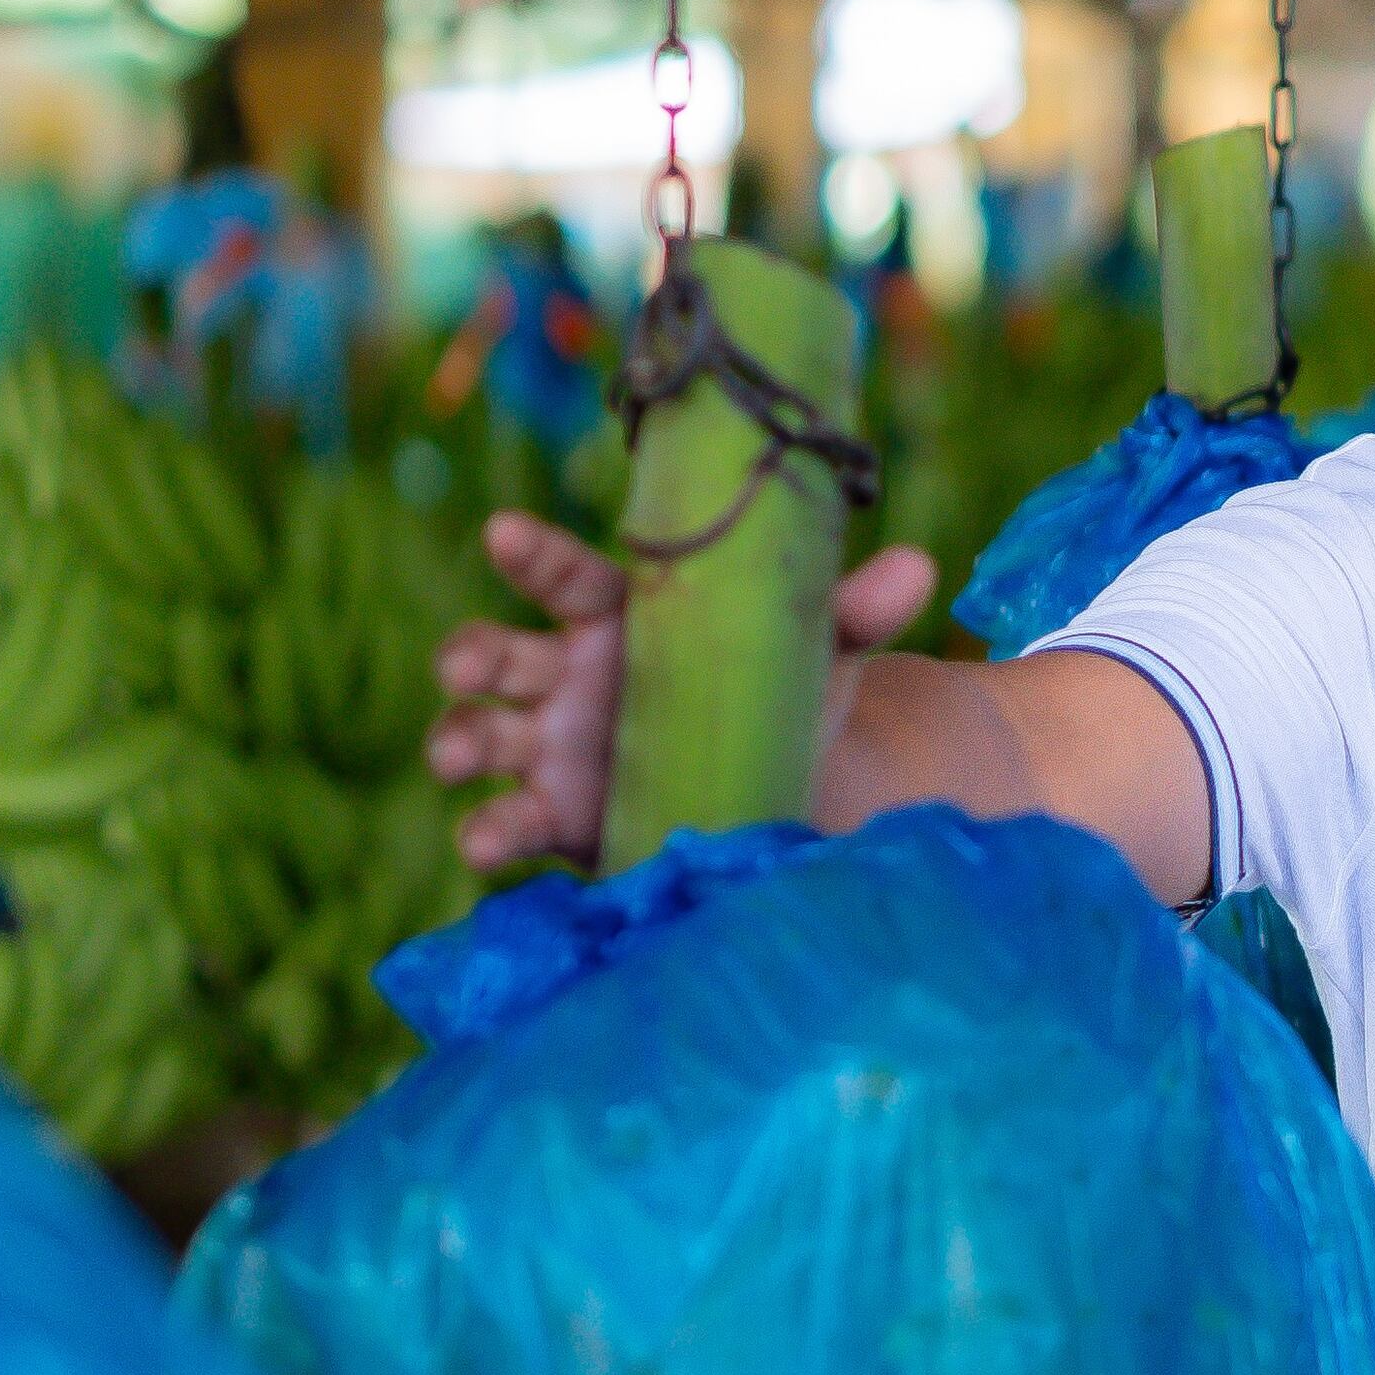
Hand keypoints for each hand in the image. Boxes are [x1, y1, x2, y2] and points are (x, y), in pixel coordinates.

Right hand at [428, 511, 939, 870]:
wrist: (776, 784)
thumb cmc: (774, 691)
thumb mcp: (818, 650)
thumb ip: (855, 611)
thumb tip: (920, 568)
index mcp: (621, 615)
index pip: (565, 575)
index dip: (532, 554)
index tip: (502, 533)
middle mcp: (569, 675)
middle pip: (499, 651)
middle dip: (471, 651)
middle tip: (462, 661)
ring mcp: (552, 748)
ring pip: (481, 733)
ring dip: (457, 738)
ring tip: (455, 753)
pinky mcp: (556, 819)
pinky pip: (508, 822)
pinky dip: (490, 832)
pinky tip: (487, 841)